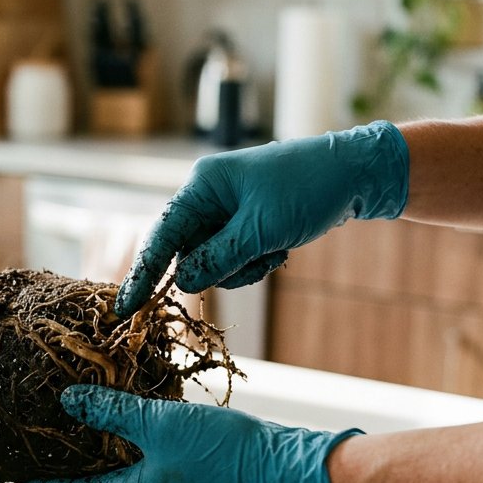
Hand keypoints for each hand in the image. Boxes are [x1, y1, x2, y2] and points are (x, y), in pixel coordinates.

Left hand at [19, 385, 368, 482]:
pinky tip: (143, 447)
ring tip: (93, 451)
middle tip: (55, 463)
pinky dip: (137, 471)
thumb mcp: (160, 423)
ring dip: (108, 476)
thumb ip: (112, 412)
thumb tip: (70, 402)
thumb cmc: (225, 453)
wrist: (287, 473)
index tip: (21, 482)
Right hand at [116, 121, 408, 316]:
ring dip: (242, 267)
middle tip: (256, 259)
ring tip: (275, 250)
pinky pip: (234, 256)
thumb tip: (182, 281)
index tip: (125, 307)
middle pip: (189, 252)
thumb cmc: (308, 191)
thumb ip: (217, 259)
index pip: (162, 235)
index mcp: (203, 185)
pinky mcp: (246, 222)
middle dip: (219, 268)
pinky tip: (281, 247)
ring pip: (213, 260)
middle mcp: (208, 195)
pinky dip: (255, 261)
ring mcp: (227, 209)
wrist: (357, 174)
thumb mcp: (261, 231)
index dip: (143, 273)